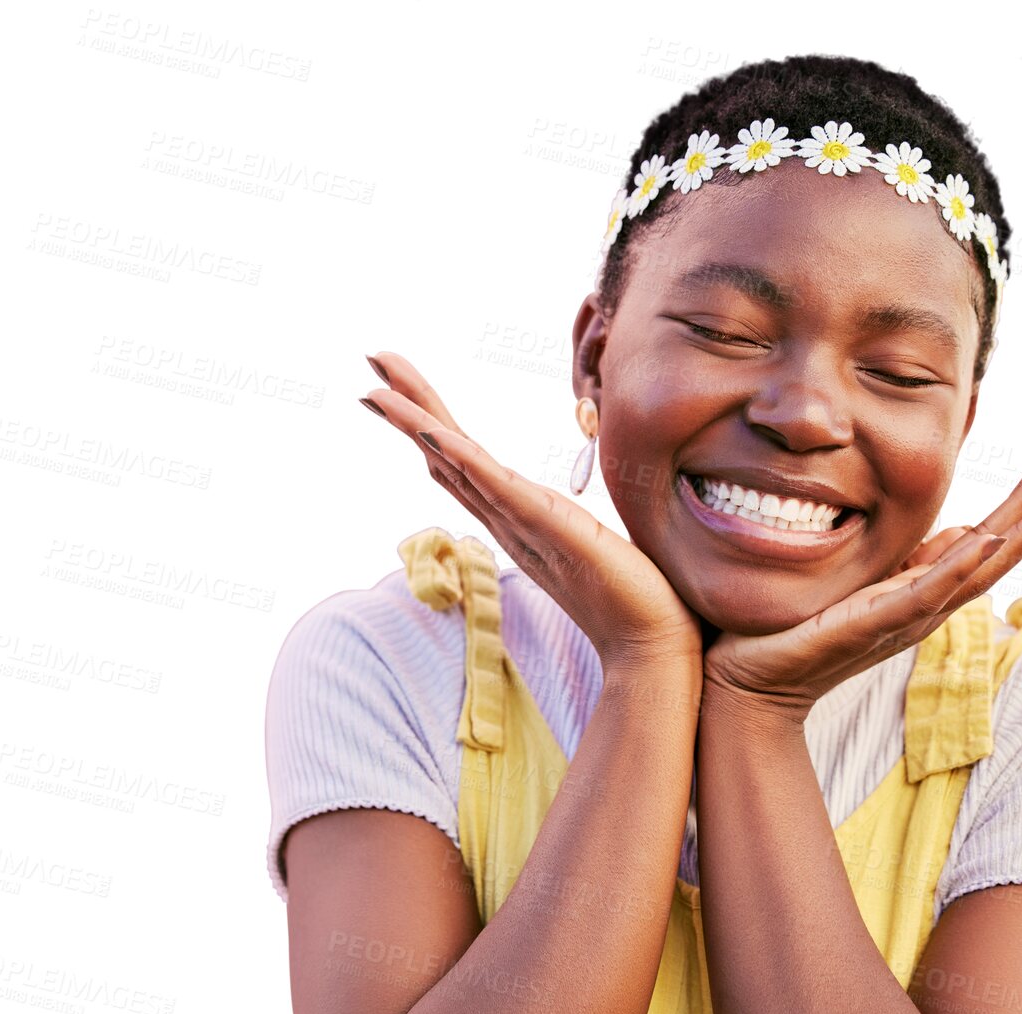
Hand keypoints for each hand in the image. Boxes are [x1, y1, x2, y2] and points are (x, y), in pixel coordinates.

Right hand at [360, 351, 702, 668]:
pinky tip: (434, 432)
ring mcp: (521, 524)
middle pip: (445, 453)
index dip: (427, 423)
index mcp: (516, 518)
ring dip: (416, 423)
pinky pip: (495, 486)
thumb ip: (573, 523)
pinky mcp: (547, 528)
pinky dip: (462, 457)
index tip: (395, 385)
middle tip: (371, 359)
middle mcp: (507, 520)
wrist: (650, 646)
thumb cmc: (634, 597)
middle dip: (408, 405)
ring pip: (456, 463)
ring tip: (378, 389)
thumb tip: (577, 512)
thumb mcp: (593, 542)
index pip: (461, 462)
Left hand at [701, 459, 1021, 724]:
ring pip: (978, 569)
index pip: (990, 541)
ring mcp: (906, 616)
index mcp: (925, 591)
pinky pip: (926, 590)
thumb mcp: (866, 584)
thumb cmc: (801, 633)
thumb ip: (911, 563)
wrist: (753, 684)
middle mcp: (927, 606)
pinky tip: (991, 535)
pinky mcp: (874, 623)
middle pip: (1001, 552)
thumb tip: (960, 529)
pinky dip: (961, 563)